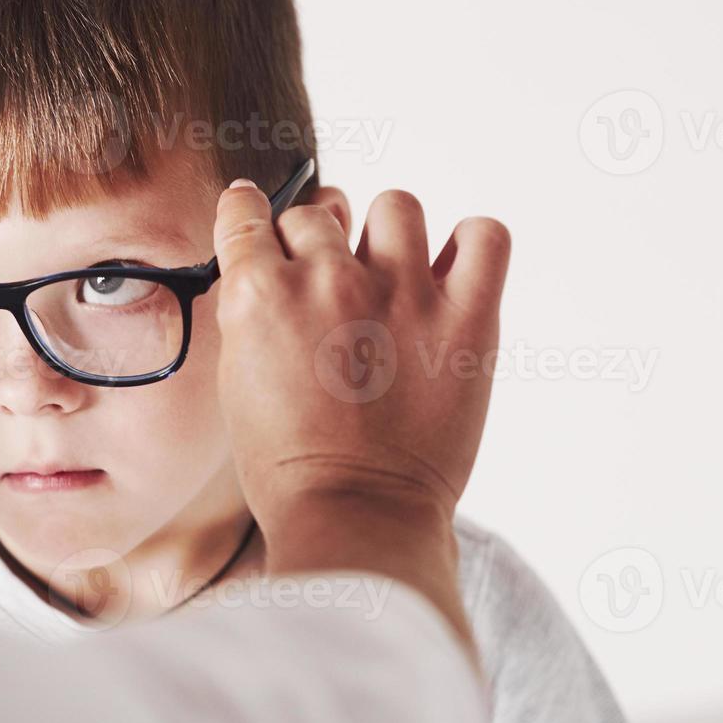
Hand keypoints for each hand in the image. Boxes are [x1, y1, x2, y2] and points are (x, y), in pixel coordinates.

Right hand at [211, 180, 509, 557]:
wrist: (356, 516)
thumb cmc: (290, 466)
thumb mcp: (238, 379)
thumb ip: (253, 311)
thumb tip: (271, 267)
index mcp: (259, 295)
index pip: (246, 211)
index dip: (250, 217)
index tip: (260, 226)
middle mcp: (328, 280)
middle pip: (318, 213)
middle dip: (317, 242)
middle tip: (330, 286)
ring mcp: (402, 293)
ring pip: (396, 206)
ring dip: (389, 236)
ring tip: (392, 278)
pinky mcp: (467, 316)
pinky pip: (484, 236)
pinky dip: (472, 245)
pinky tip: (452, 275)